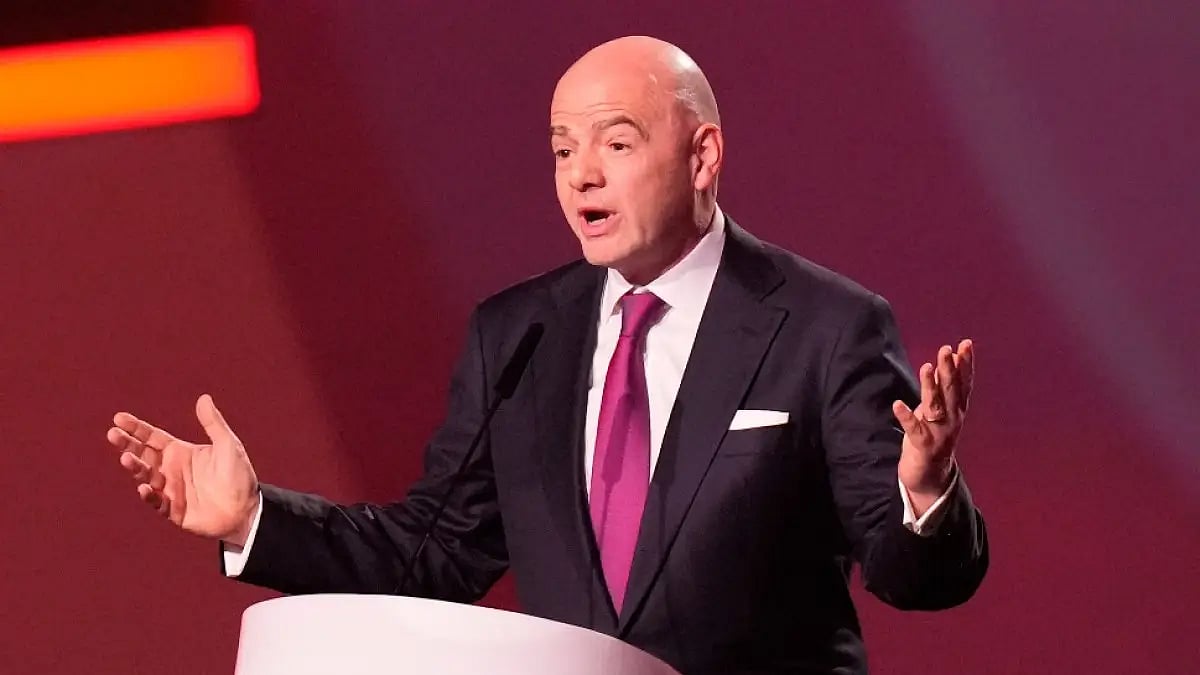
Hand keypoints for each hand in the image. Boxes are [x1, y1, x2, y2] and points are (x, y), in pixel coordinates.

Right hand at [108, 394, 259, 545]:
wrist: (247, 510)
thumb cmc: (239, 476)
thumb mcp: (228, 445)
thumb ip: (213, 424)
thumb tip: (204, 398)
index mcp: (180, 452)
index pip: (152, 437)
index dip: (136, 428)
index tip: (118, 418)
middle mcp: (171, 469)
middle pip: (142, 454)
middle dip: (126, 444)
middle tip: (113, 434)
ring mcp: (170, 490)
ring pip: (145, 476)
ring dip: (135, 468)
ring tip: (125, 458)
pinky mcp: (173, 510)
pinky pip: (157, 502)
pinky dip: (149, 496)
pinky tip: (144, 488)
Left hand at [892, 340, 974, 509]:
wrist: (930, 474)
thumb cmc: (934, 435)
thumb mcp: (942, 409)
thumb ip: (945, 386)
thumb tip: (950, 358)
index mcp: (957, 410)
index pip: (965, 383)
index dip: (966, 364)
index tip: (965, 344)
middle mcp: (952, 420)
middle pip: (951, 392)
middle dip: (949, 370)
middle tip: (945, 349)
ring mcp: (939, 432)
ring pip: (935, 406)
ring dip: (931, 387)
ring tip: (926, 368)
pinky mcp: (922, 445)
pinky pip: (914, 429)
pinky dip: (906, 417)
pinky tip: (897, 404)